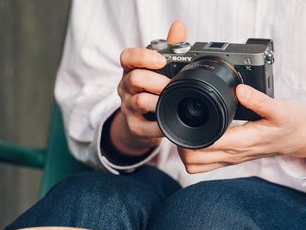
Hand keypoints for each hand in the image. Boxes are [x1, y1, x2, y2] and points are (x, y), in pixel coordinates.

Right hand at [111, 21, 186, 156]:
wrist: (141, 126)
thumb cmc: (152, 93)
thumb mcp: (159, 71)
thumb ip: (169, 49)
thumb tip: (179, 26)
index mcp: (132, 70)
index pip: (127, 57)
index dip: (142, 57)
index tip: (161, 61)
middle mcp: (126, 88)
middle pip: (134, 78)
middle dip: (156, 81)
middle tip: (171, 85)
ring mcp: (128, 108)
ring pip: (139, 101)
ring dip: (158, 101)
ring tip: (172, 102)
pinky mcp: (134, 127)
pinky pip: (147, 127)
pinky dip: (161, 125)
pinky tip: (170, 121)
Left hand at [178, 84, 305, 172]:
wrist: (303, 138)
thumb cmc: (293, 123)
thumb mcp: (280, 108)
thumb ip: (259, 100)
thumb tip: (239, 90)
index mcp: (241, 142)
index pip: (202, 148)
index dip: (185, 136)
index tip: (181, 119)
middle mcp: (233, 154)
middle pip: (192, 161)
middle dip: (179, 144)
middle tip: (179, 122)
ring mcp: (232, 159)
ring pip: (197, 166)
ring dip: (185, 151)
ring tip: (185, 130)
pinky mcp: (233, 158)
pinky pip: (206, 164)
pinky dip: (195, 154)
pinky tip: (197, 136)